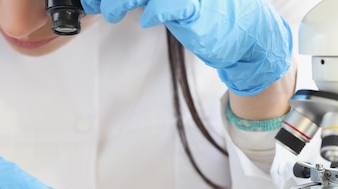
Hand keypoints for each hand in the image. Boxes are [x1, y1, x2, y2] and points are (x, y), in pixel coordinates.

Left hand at [81, 0, 292, 95]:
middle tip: (92, 3)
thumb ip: (146, 0)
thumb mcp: (174, 5)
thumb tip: (112, 3)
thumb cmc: (211, 19)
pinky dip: (154, 11)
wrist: (248, 36)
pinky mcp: (197, 7)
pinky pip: (170, 5)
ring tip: (111, 11)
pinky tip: (147, 19)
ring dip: (121, 0)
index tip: (88, 1)